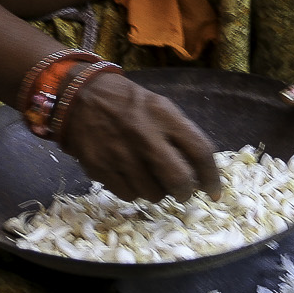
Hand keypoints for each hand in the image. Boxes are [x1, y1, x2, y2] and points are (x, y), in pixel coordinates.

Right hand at [56, 72, 221, 202]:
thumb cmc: (128, 104)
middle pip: (179, 179)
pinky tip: (131, 177)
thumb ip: (180, 135)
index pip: (200, 151)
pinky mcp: (100, 167)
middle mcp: (144, 134)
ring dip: (158, 192)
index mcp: (163, 115)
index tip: (214, 190)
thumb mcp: (159, 106)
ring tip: (151, 178)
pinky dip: (135, 191)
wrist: (79, 97)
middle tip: (183, 192)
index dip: (212, 176)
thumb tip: (200, 173)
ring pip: (153, 193)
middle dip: (186, 192)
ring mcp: (120, 153)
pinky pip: (128, 195)